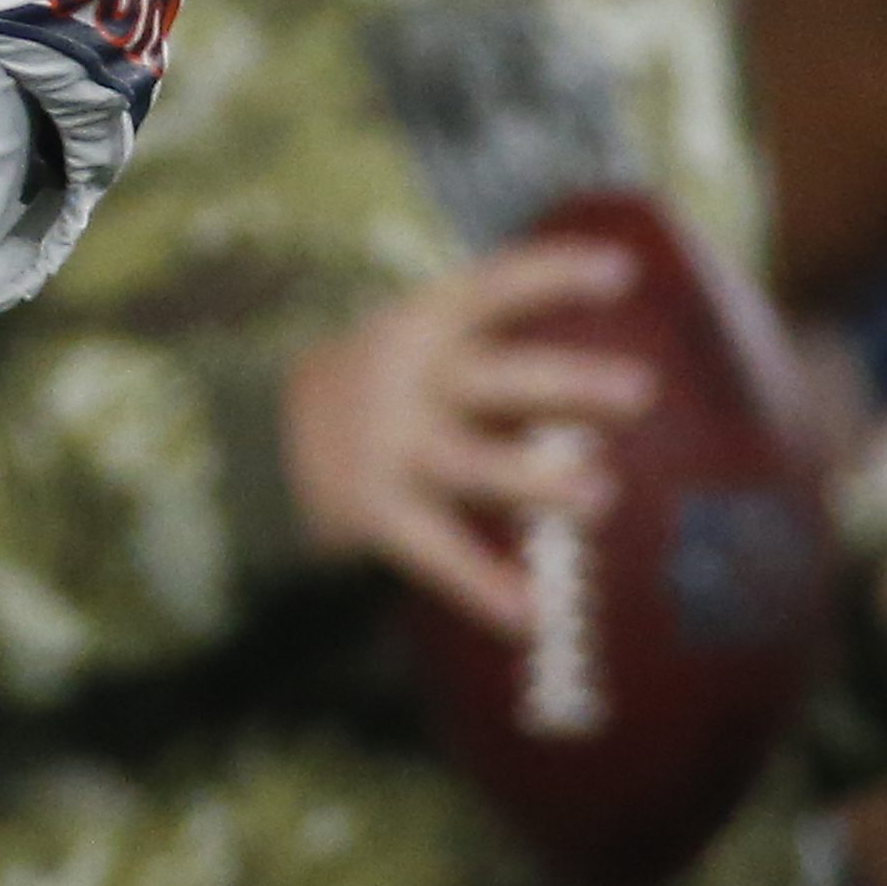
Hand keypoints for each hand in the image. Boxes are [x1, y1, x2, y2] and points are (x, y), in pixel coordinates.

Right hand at [276, 237, 654, 635]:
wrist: (245, 435)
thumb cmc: (367, 387)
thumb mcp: (408, 340)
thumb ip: (483, 344)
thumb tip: (594, 361)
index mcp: (421, 326)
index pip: (492, 287)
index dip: (554, 275)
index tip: (622, 271)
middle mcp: (408, 381)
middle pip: (496, 377)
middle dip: (568, 383)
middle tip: (640, 390)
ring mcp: (390, 449)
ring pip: (473, 464)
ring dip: (537, 480)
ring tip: (601, 497)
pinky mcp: (376, 512)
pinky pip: (434, 551)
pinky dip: (479, 585)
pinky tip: (528, 614)